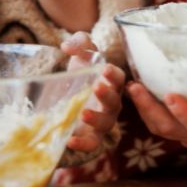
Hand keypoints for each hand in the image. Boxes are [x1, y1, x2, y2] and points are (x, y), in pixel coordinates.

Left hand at [61, 32, 125, 152]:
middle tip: (96, 87)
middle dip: (107, 95)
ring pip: (106, 123)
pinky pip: (91, 143)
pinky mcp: (90, 136)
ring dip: (96, 119)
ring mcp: (102, 121)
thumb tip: (67, 47)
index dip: (113, 74)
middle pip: (115, 101)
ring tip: (83, 113)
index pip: (118, 78)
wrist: (68, 96)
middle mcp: (111, 103)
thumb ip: (78, 42)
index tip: (105, 69)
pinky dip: (83, 144)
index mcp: (111, 83)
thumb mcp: (80, 53)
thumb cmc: (81, 72)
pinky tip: (70, 140)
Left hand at [126, 49, 186, 180]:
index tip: (169, 96)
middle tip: (134, 86)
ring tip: (133, 87)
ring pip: (162, 130)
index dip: (183, 113)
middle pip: (168, 129)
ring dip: (145, 110)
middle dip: (149, 109)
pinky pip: (164, 128)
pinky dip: (151, 113)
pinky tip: (142, 93)